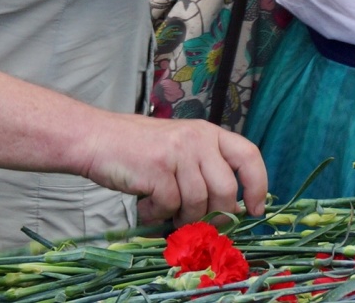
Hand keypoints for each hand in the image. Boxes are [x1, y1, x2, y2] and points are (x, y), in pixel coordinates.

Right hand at [79, 115, 267, 223]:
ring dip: (182, 217)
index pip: (248, 156)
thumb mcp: (180, 149)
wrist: (97, 139)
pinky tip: (146, 203)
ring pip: (199, 202)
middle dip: (214, 215)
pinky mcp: (158, 168)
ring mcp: (178, 152)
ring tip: (165, 210)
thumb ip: (205, 170)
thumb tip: (232, 210)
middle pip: (226, 190)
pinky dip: (157, 213)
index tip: (254, 210)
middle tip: (195, 223)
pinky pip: (170, 206)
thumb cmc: (139, 149)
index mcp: (208, 132)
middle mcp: (197, 138)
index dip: (258, 186)